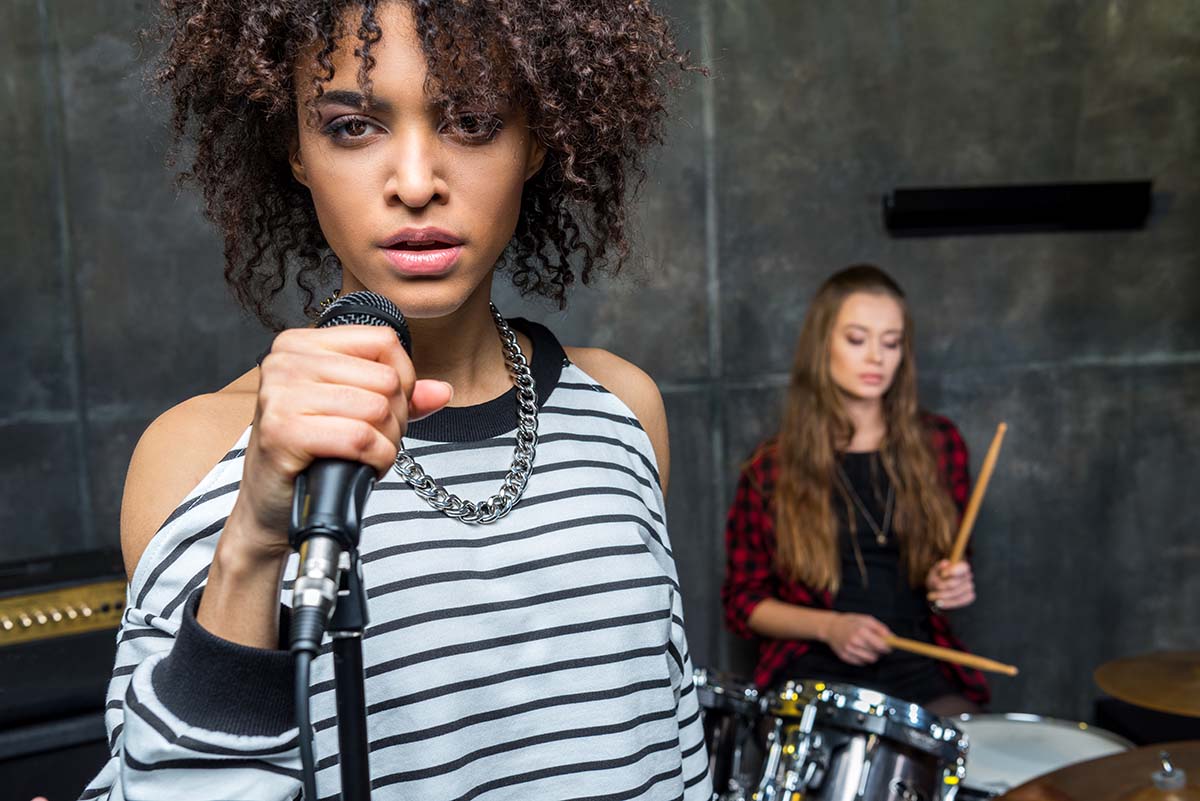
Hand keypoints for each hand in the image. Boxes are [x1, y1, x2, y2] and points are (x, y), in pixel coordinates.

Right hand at [229, 325, 452, 559]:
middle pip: (385, 378)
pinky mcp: (283, 431)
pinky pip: (361, 438)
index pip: (383, 341)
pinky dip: (376, 459)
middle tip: (374, 440)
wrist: (270, 503)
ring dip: (387, 442)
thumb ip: (399, 395)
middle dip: (396, 418)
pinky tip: (363, 466)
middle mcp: (286, 362)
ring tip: (367, 454)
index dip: (402, 378)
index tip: (387, 406)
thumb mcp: (352, 411)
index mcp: (300, 344)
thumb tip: (442, 390)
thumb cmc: (309, 453)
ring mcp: (281, 395)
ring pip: (378, 409)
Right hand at [823, 613, 892, 664]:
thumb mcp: (867, 619)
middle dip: (879, 651)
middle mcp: (854, 642)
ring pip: (869, 660)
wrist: (831, 627)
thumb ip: (881, 628)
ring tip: (867, 647)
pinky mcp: (844, 657)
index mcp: (861, 631)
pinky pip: (861, 663)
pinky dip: (863, 658)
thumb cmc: (851, 622)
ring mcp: (848, 650)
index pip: (880, 645)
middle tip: (877, 645)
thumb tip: (892, 638)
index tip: (889, 646)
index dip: (887, 647)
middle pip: (876, 655)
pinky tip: (859, 650)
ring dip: (872, 655)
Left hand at [926, 559, 975, 610]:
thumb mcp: (934, 571)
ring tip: (930, 596)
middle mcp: (968, 576)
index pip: (963, 568)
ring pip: (955, 594)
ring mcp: (970, 587)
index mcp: (961, 566)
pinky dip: (947, 603)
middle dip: (941, 587)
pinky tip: (939, 603)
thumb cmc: (937, 578)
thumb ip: (938, 567)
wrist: (939, 590)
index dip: (953, 571)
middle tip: (932, 588)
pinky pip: (958, 601)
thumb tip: (945, 563)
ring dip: (941, 596)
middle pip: (954, 584)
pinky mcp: (969, 597)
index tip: (942, 575)